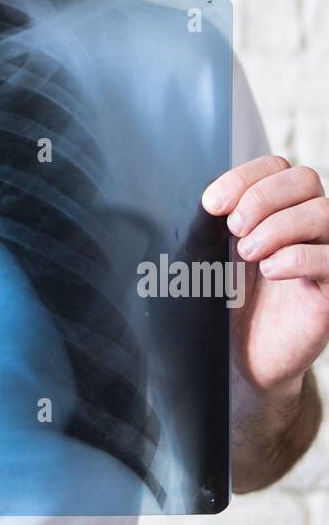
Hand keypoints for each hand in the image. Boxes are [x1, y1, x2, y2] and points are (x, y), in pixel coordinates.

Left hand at [202, 155, 328, 400]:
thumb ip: (208, 225)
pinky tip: (271, 270)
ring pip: (322, 212)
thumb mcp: (207, 257)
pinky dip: (299, 257)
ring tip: (248, 252)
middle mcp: (306, 225)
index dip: (244, 177)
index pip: (275, 166)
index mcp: (276, 208)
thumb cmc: (226, 302)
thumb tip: (207, 198)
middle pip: (304, 179)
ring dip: (278, 226)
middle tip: (234, 228)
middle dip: (262, 196)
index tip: (212, 205)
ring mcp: (325, 254)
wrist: (241, 358)